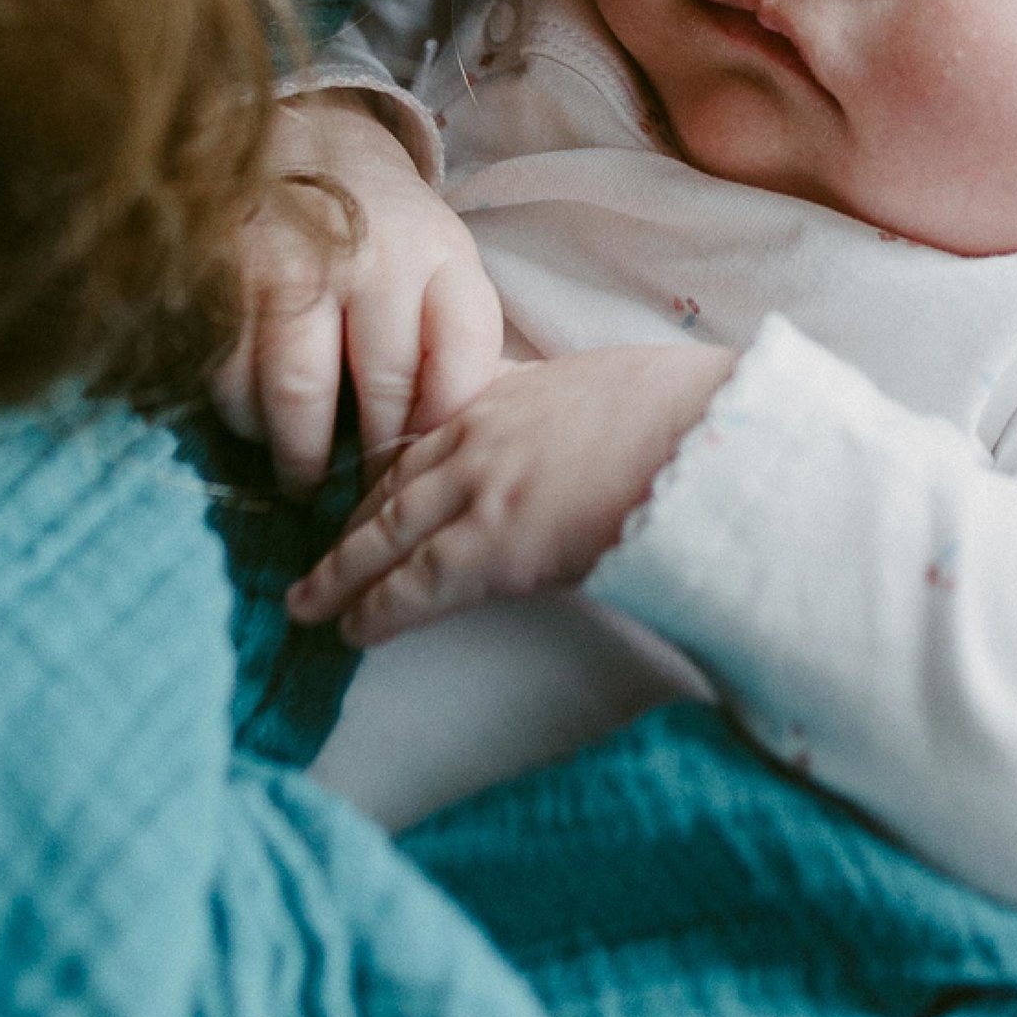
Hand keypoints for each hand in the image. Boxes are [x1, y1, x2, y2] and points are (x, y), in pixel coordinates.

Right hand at [212, 94, 504, 492]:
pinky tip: (261, 424)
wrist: (309, 144)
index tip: (426, 463)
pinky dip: (245, 418)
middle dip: (375, 460)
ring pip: (296, 395)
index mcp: (439, 256)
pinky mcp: (228, 276)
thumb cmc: (390, 233)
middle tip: (366, 496)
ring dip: (301, 455)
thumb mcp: (446, 269)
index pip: (460, 363)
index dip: (444, 429)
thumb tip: (454, 445)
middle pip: (381, 390)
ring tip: (308, 479)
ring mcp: (294, 264)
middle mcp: (370, 257)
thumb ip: (457, 345)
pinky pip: (231, 377)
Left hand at [286, 343, 736, 644]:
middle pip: (394, 484)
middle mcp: (481, 433)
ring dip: (343, 571)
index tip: (365, 495)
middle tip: (317, 557)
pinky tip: (353, 631)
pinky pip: (413, 584)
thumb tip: (581, 439)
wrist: (706, 433)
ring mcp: (479, 488)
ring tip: (310, 601)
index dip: (390, 473)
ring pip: (388, 534)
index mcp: (514, 391)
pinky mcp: (489, 545)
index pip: (429, 435)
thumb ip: (570, 410)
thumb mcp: (613, 385)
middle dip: (353, 524)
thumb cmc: (687, 412)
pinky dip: (376, 608)